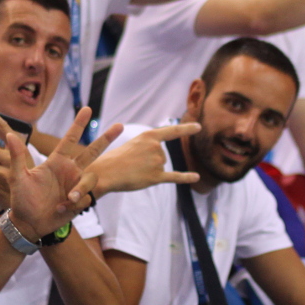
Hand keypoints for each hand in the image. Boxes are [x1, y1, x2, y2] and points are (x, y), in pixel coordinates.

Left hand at [2, 106, 113, 240]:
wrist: (29, 224)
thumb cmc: (21, 199)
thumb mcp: (18, 178)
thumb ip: (17, 157)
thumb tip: (9, 135)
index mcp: (56, 161)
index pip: (70, 139)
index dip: (78, 124)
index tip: (87, 109)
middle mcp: (69, 170)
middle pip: (92, 151)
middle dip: (106, 139)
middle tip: (121, 125)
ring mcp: (76, 185)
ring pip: (91, 178)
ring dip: (80, 189)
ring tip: (66, 200)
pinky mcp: (80, 200)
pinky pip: (86, 198)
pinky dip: (74, 204)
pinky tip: (61, 210)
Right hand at [87, 122, 201, 194]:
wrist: (106, 173)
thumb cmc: (115, 158)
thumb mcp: (133, 144)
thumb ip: (149, 147)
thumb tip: (161, 158)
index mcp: (149, 136)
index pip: (172, 131)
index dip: (186, 129)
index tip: (198, 127)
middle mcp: (156, 147)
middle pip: (161, 156)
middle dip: (149, 162)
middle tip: (132, 164)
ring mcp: (157, 162)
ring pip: (160, 168)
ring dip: (149, 172)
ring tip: (134, 171)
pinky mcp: (156, 177)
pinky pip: (175, 177)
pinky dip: (186, 177)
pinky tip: (196, 176)